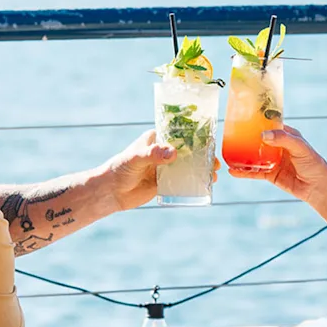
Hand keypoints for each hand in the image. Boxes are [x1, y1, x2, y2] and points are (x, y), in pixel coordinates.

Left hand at [101, 129, 217, 211]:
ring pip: (188, 166)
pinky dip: (195, 182)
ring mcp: (165, 167)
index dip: (196, 135)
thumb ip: (153, 154)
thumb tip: (174, 153)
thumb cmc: (119, 168)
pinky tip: (205, 185)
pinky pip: (183, 181)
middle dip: (203, 155)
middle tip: (215, 161)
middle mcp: (163, 151)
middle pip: (188, 150)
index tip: (211, 139)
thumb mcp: (136, 158)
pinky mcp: (164, 183)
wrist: (110, 192)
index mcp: (156, 139)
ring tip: (214, 174)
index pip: (179, 133)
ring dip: (202, 168)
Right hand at [227, 125, 326, 202]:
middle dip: (244, 137)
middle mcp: (277, 146)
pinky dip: (244, 172)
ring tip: (227, 153)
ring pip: (253, 156)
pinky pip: (254, 172)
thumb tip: (263, 134)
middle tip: (229, 133)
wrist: (318, 188)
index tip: (243, 115)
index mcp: (285, 135)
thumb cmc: (313, 163)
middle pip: (257, 139)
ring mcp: (272, 160)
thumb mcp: (300, 147)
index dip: (257, 120)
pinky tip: (233, 171)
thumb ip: (283, 139)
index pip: (269, 124)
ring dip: (241, 155)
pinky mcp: (270, 174)